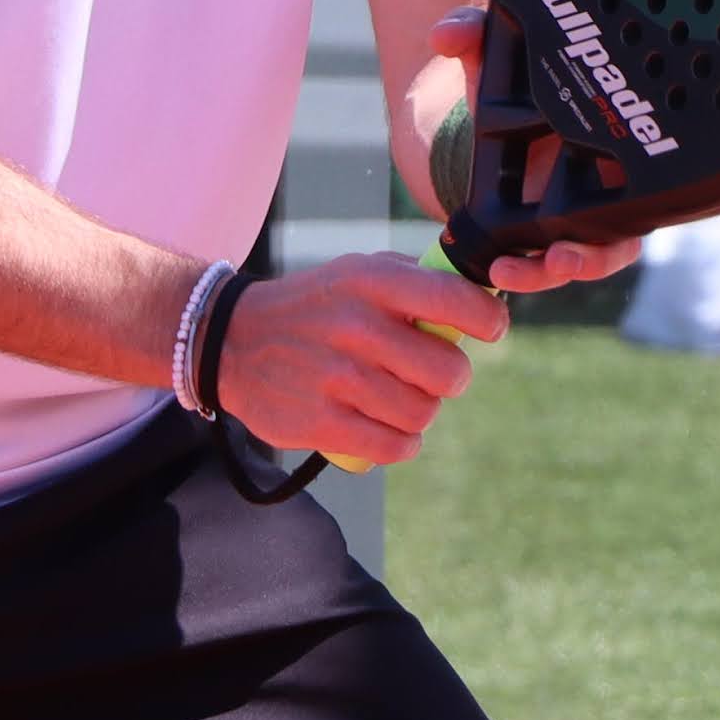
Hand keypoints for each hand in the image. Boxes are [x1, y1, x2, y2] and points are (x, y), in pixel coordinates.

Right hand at [217, 253, 503, 466]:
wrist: (231, 341)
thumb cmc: (314, 306)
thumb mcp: (358, 271)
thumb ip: (417, 278)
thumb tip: (481, 290)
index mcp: (373, 283)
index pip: (457, 302)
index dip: (488, 321)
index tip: (487, 330)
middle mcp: (357, 327)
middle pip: (449, 373)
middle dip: (448, 378)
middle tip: (427, 374)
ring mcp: (337, 378)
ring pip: (422, 414)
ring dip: (419, 413)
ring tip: (396, 400)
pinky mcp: (320, 422)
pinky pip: (393, 447)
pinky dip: (400, 444)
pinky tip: (388, 431)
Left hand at [418, 3, 645, 289]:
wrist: (490, 123)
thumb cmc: (513, 89)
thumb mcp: (497, 60)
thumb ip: (475, 37)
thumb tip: (447, 34)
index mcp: (609, 142)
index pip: (643, 173)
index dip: (633, 197)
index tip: (609, 199)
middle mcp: (606, 188)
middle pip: (618, 236)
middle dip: (593, 256)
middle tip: (562, 260)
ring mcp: (580, 221)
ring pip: (585, 261)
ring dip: (551, 276)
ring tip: (512, 276)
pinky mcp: (548, 241)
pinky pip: (545, 267)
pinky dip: (522, 275)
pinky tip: (492, 275)